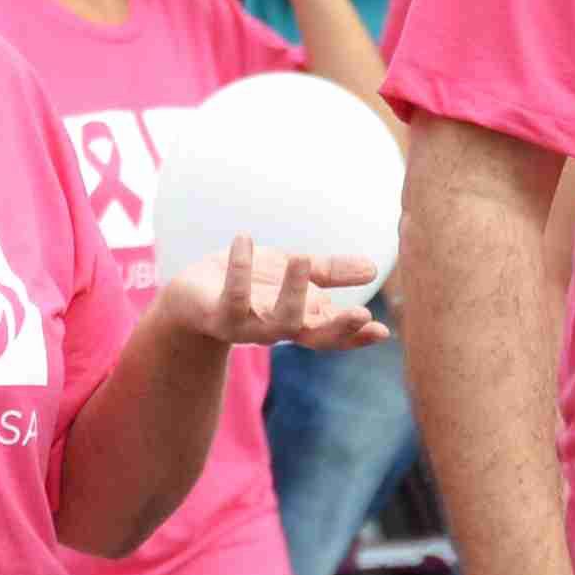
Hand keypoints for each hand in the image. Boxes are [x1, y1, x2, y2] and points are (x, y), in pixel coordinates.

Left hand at [160, 240, 387, 352]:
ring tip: (300, 258)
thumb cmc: (250, 284)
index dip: (357, 335)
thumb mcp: (293, 273)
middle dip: (338, 328)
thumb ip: (329, 272)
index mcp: (300, 319)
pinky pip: (233, 295)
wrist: (192, 295)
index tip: (383, 331)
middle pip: (313, 336)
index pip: (334, 333)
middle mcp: (277, 328)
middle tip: (363, 313)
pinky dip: (239, 267)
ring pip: (277, 322)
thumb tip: (373, 269)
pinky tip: (245, 238)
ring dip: (292, 293)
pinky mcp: (218, 314)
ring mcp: (248, 325)